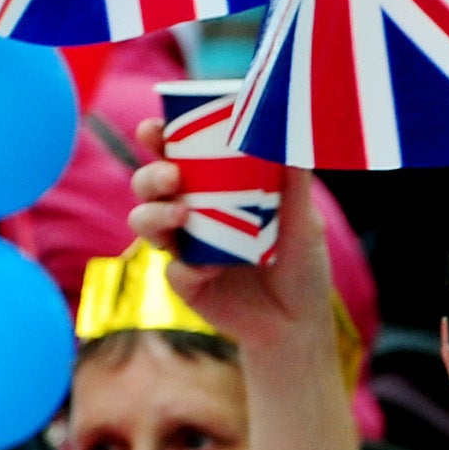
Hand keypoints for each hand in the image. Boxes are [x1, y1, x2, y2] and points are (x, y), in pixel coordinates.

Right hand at [129, 128, 339, 368]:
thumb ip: (295, 181)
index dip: (157, 137)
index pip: (175, 154)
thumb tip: (291, 131)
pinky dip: (187, 268)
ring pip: (144, 222)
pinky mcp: (186, 284)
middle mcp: (190, 214)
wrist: (300, 320)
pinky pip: (174, 271)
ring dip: (154, 214)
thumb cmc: (301, 262)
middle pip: (148, 185)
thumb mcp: (304, 219)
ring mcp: (184, 249)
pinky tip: (211, 270)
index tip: (154, 129)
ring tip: (182, 214)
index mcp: (211, 188)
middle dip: (150, 174)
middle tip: (172, 175)